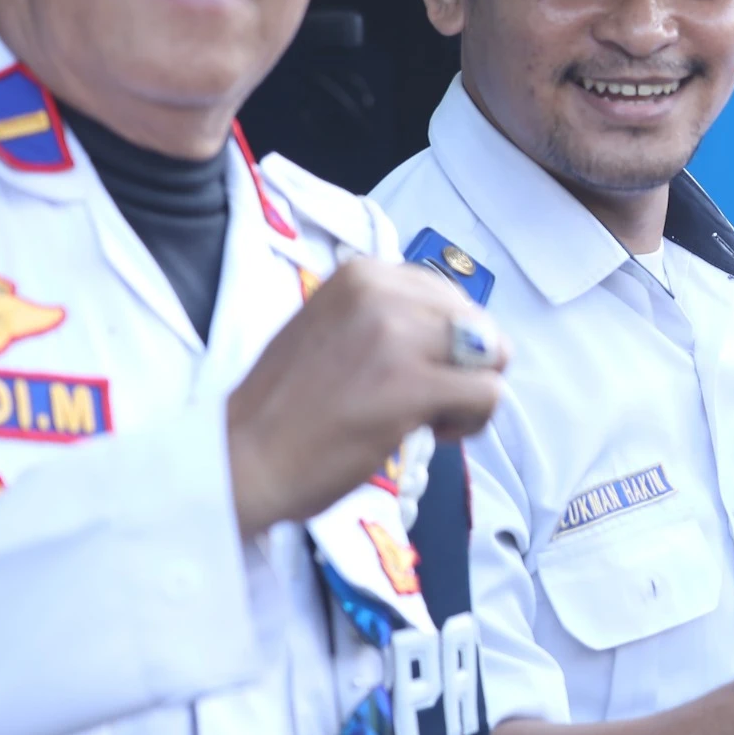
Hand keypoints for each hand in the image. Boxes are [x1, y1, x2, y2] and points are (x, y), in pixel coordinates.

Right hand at [225, 257, 509, 537]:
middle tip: (426, 399)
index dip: (446, 339)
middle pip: (478, 321)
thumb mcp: (334, 329)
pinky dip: (472, 420)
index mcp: (362, 274)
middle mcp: (381, 292)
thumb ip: (389, 319)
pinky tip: (432, 434)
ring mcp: (396, 336)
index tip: (413, 369)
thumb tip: (460, 332)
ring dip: (472, 392)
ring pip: (492, 354)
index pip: (449, 294)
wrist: (241, 459)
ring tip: (431, 417)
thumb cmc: (286, 408)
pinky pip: (488, 393)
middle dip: (466, 364)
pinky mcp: (410, 385)